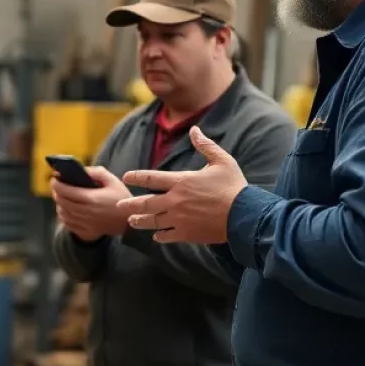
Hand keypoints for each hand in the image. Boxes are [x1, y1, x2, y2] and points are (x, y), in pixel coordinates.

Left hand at [52, 165, 131, 241]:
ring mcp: (84, 223)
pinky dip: (63, 215)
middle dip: (56, 191)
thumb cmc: (122, 199)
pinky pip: (67, 224)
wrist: (130, 222)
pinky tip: (67, 209)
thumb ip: (96, 172)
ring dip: (59, 203)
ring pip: (62, 213)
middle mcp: (85, 212)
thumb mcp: (113, 181)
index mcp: (90, 198)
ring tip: (62, 196)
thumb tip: (81, 170)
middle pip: (61, 201)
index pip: (65, 190)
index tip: (55, 177)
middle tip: (57, 185)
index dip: (56, 183)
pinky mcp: (85, 232)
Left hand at [117, 126, 246, 242]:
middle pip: (145, 203)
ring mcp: (179, 219)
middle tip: (119, 205)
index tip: (126, 176)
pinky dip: (160, 235)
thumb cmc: (234, 186)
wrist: (245, 215)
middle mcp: (175, 201)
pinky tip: (156, 236)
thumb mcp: (222, 161)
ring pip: (153, 221)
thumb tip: (194, 130)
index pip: (151, 178)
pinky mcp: (187, 233)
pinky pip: (167, 235)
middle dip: (130, 204)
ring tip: (132, 221)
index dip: (137, 177)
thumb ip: (205, 146)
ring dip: (140, 221)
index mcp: (181, 182)